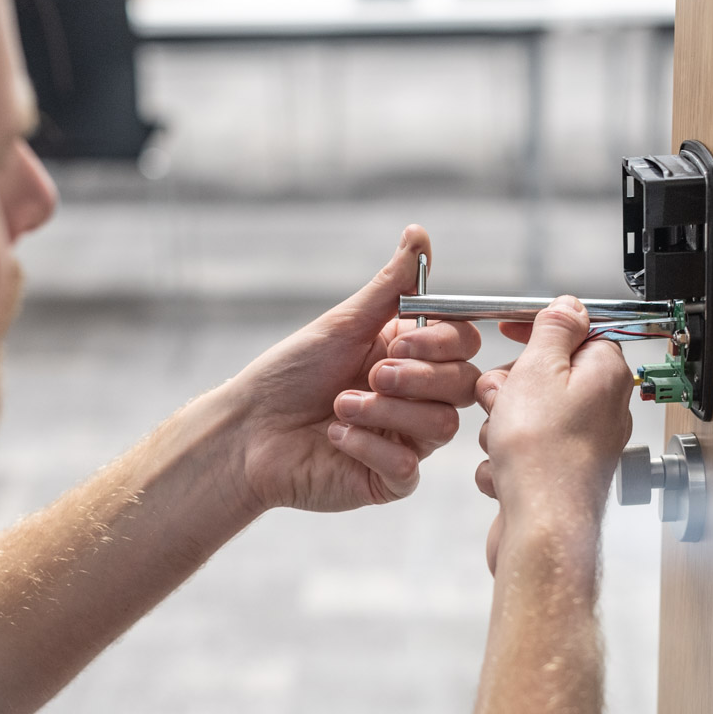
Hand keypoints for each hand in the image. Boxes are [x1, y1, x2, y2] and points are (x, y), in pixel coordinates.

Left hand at [231, 225, 481, 511]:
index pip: (464, 345)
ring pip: (441, 426)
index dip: (444, 342)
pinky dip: (370, 446)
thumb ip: (392, 285)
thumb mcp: (344, 323)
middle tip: (372, 374)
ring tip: (340, 405)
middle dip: (419, 378)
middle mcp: (416, 398)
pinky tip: (335, 435)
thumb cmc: (291, 373)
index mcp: (412, 356)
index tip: (400, 340)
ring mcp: (406, 441)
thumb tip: (419, 233)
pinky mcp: (388, 480)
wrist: (248, 429)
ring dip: (387, 412)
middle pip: (463, 385)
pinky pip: (407, 467)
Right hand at [473, 298, 632, 573]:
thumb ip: (553, 330)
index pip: (577, 331)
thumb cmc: (544, 455)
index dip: (539, 330)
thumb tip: (568, 306)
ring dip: (500, 424)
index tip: (512, 330)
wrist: (541, 526)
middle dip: (510, 385)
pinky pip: (519, 452)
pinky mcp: (557, 474)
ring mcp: (580, 444)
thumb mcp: (539, 369)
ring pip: (524, 414)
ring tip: (501, 442)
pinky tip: (504, 471)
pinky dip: (503, 459)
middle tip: (501, 397)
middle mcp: (601, 409)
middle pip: (544, 375)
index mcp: (606, 375)